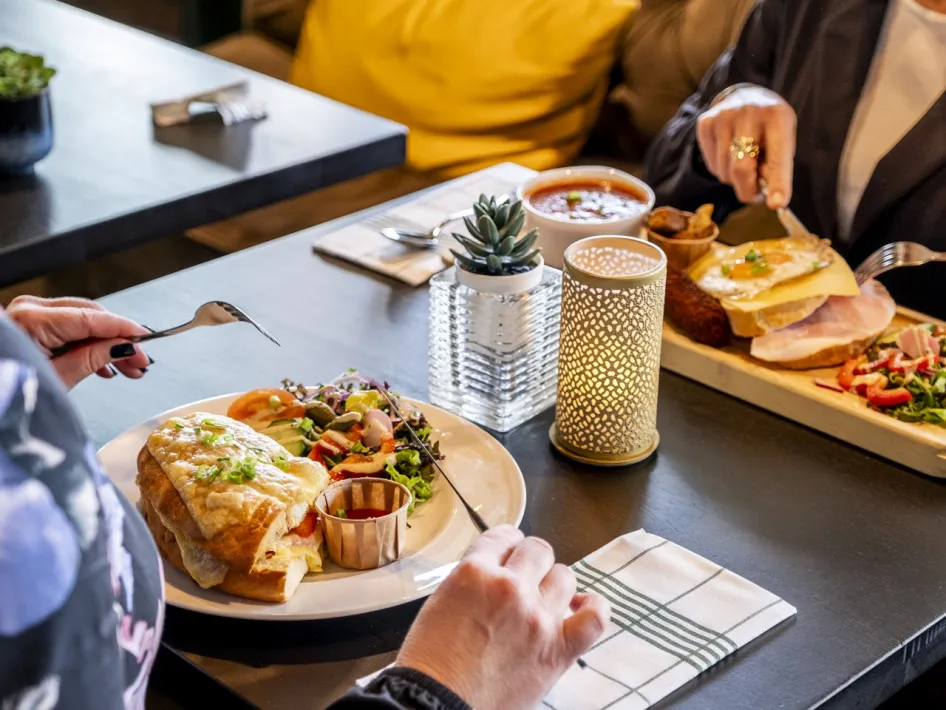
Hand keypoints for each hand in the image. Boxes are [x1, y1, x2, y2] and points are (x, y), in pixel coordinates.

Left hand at [6, 296, 150, 388]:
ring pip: (82, 322)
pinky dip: (88, 345)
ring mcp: (27, 315)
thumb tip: (123, 347)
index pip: (92, 318)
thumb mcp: (57, 379)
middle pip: (90, 316)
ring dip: (107, 344)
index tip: (146, 339)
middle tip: (141, 361)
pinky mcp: (28, 324)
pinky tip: (104, 367)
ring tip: (128, 369)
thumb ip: (92, 358)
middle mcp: (29, 310)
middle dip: (119, 339)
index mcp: (33, 320)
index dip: (124, 328)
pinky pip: (67, 328)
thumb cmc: (11, 394)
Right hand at [395, 525, 609, 709]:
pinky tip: (581, 607)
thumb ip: (474, 580)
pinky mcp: (557, 650)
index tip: (509, 553)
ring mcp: (538, 618)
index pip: (503, 537)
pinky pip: (595, 617)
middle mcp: (509, 588)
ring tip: (543, 598)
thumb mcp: (441, 601)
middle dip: (530, 562)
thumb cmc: (431, 661)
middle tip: (523, 578)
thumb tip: (497, 573)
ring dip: (553, 585)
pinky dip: (593, 607)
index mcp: (474, 572)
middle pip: (538, 551)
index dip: (508, 545)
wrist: (437, 704)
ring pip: (564, 576)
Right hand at [696, 85, 795, 208]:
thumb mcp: (783, 140)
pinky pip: (711, 165)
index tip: (777, 204)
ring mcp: (722, 117)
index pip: (777, 157)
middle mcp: (748, 114)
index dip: (778, 183)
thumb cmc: (769, 127)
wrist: (746, 97)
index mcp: (777, 117)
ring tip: (743, 164)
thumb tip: (765, 194)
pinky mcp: (705, 123)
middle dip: (748, 191)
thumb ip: (776, 166)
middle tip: (755, 195)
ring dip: (734, 179)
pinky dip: (721, 169)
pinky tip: (729, 155)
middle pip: (741, 169)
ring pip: (724, 171)